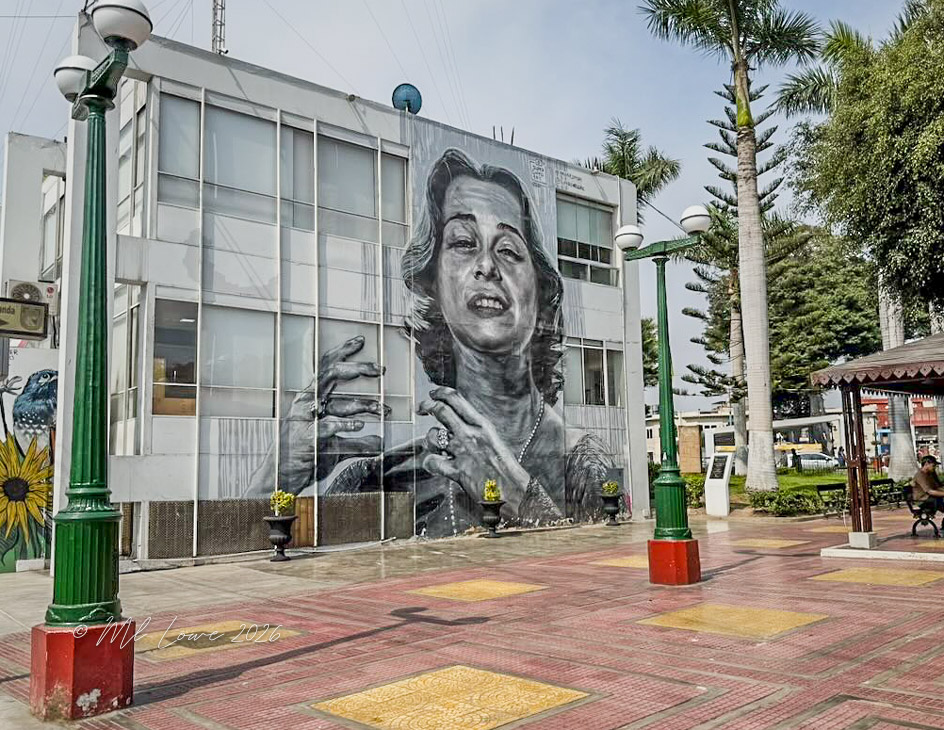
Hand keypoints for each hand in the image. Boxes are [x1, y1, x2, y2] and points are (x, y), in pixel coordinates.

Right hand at [282, 336, 387, 484]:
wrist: (283, 477)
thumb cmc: (308, 455)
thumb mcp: (335, 445)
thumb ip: (358, 441)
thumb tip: (381, 443)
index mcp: (312, 398)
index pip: (326, 367)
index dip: (342, 352)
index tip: (360, 341)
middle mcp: (307, 404)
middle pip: (332, 376)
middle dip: (357, 369)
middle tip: (379, 369)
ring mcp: (305, 421)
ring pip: (335, 403)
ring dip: (363, 405)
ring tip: (383, 409)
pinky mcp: (307, 439)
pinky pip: (328, 428)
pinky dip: (345, 425)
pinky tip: (361, 425)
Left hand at [418, 387, 530, 518]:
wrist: (513, 490)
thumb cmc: (504, 467)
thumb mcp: (493, 439)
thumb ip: (476, 430)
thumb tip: (459, 421)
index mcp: (482, 425)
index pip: (456, 399)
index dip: (440, 393)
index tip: (432, 393)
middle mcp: (471, 434)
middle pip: (441, 410)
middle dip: (427, 406)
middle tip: (421, 408)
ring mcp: (463, 452)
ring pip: (432, 435)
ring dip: (428, 439)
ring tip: (432, 444)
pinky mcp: (457, 471)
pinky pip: (432, 462)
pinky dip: (429, 462)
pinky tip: (433, 464)